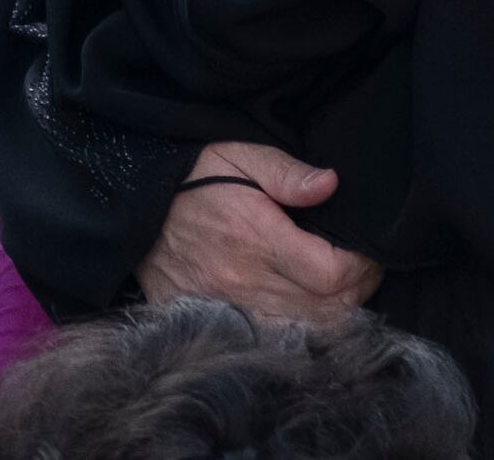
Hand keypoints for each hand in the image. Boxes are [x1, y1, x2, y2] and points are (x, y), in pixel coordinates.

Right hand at [141, 142, 381, 324]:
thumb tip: (331, 184)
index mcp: (254, 235)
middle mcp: (242, 279)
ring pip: (307, 331)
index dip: (361, 265)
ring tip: (333, 286)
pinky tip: (301, 306)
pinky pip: (272, 339)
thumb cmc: (190, 176)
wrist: (131, 204)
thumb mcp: (236, 154)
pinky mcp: (212, 320)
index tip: (362, 250)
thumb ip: (286, 173)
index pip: (332, 273)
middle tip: (356, 266)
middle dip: (355, 289)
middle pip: (328, 308)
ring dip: (332, 312)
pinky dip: (297, 329)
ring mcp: (227, 306)